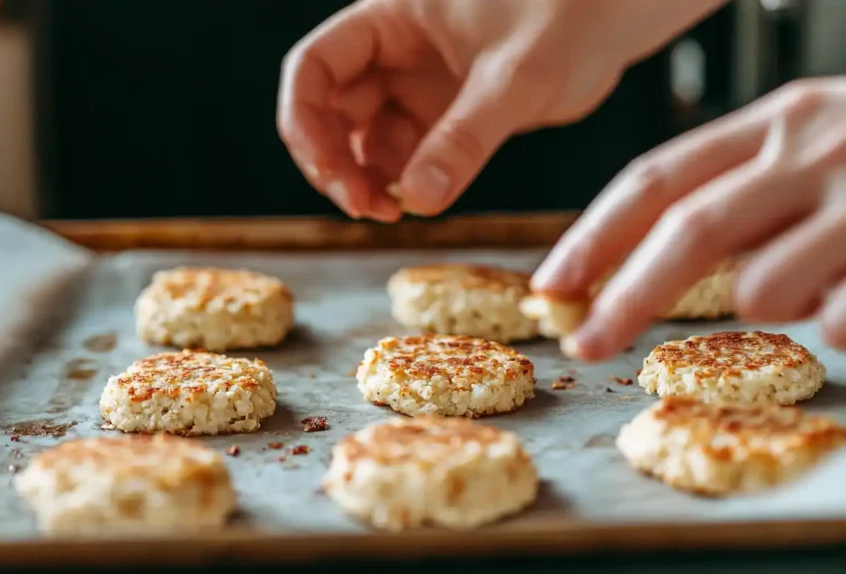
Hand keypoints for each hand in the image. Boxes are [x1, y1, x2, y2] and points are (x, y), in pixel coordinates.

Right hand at [277, 0, 727, 221]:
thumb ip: (466, 136)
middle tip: (367, 209)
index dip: (305, 123)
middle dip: (337, 163)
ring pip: (366, 139)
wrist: (624, 11)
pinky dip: (406, 183)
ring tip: (394, 213)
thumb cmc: (574, 10)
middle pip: (330, 111)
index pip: (313, 67)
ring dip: (368, 180)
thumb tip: (420, 199)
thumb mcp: (516, 75)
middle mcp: (394, 50)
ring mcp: (419, 83)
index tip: (329, 174)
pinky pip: (409, 154)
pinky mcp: (448, 113)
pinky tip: (422, 203)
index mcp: (391, 16)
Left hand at [531, 77, 845, 359]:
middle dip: (626, 299)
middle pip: (688, 231)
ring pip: (761, 288)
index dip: (593, 236)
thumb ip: (735, 191)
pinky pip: (834, 318)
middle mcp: (808, 152)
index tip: (549, 284)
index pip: (657, 180)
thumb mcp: (809, 144)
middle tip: (582, 345)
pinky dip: (829, 326)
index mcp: (772, 124)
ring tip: (805, 287)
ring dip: (764, 306)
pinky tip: (845, 305)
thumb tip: (646, 265)